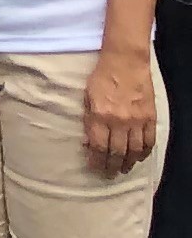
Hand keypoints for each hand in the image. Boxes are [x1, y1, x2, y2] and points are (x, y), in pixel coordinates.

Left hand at [85, 44, 161, 174]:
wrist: (125, 62)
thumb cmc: (101, 76)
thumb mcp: (87, 96)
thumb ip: (89, 119)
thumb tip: (88, 141)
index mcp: (100, 116)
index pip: (99, 147)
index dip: (97, 161)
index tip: (94, 168)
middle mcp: (119, 122)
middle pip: (116, 152)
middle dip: (111, 166)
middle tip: (109, 175)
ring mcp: (137, 121)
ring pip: (134, 151)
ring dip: (128, 163)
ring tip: (123, 169)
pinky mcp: (150, 118)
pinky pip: (149, 142)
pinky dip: (144, 153)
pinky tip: (138, 158)